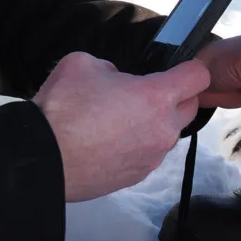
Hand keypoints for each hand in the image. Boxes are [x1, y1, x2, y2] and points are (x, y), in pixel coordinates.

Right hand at [32, 51, 210, 201]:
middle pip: (190, 107)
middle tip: (144, 93)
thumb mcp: (84, 64)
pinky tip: (111, 143)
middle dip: (176, 97)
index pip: (199, 77)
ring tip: (121, 120)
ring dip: (155, 124)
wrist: (41, 158)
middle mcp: (164, 128)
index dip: (190, 68)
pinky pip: (149, 154)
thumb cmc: (63, 108)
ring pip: (168, 133)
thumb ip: (111, 68)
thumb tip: (117, 80)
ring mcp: (153, 156)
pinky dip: (138, 146)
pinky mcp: (138, 176)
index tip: (178, 69)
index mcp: (157, 97)